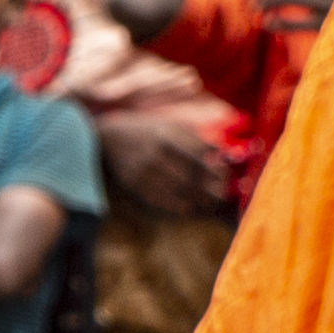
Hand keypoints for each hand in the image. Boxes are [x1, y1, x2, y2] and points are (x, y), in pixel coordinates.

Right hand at [100, 116, 235, 217]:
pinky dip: (175, 206)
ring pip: (175, 192)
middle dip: (207, 191)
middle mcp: (156, 155)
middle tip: (219, 197)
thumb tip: (220, 151)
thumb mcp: (171, 125)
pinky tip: (186, 207)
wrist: (109, 136)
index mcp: (168, 138)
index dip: (214, 172)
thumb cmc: (148, 130)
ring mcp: (143, 170)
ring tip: (206, 204)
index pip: (198, 159)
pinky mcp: (133, 182)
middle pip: (189, 179)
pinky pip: (157, 200)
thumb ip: (196, 137)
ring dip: (195, 201)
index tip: (224, 178)